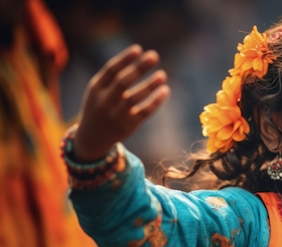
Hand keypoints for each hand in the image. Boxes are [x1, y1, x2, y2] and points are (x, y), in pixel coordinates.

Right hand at [73, 45, 169, 161]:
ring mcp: (116, 115)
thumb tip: (140, 61)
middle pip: (122, 82)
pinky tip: (165, 91)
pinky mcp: (128, 126)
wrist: (91, 138)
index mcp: (95, 88)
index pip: (110, 70)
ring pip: (135, 98)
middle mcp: (104, 101)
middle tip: (154, 56)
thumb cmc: (99, 107)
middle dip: (138, 68)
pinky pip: (144, 112)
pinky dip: (155, 102)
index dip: (124, 59)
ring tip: (162, 75)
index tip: (138, 49)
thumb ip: (113, 78)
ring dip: (150, 85)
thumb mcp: (97, 91)